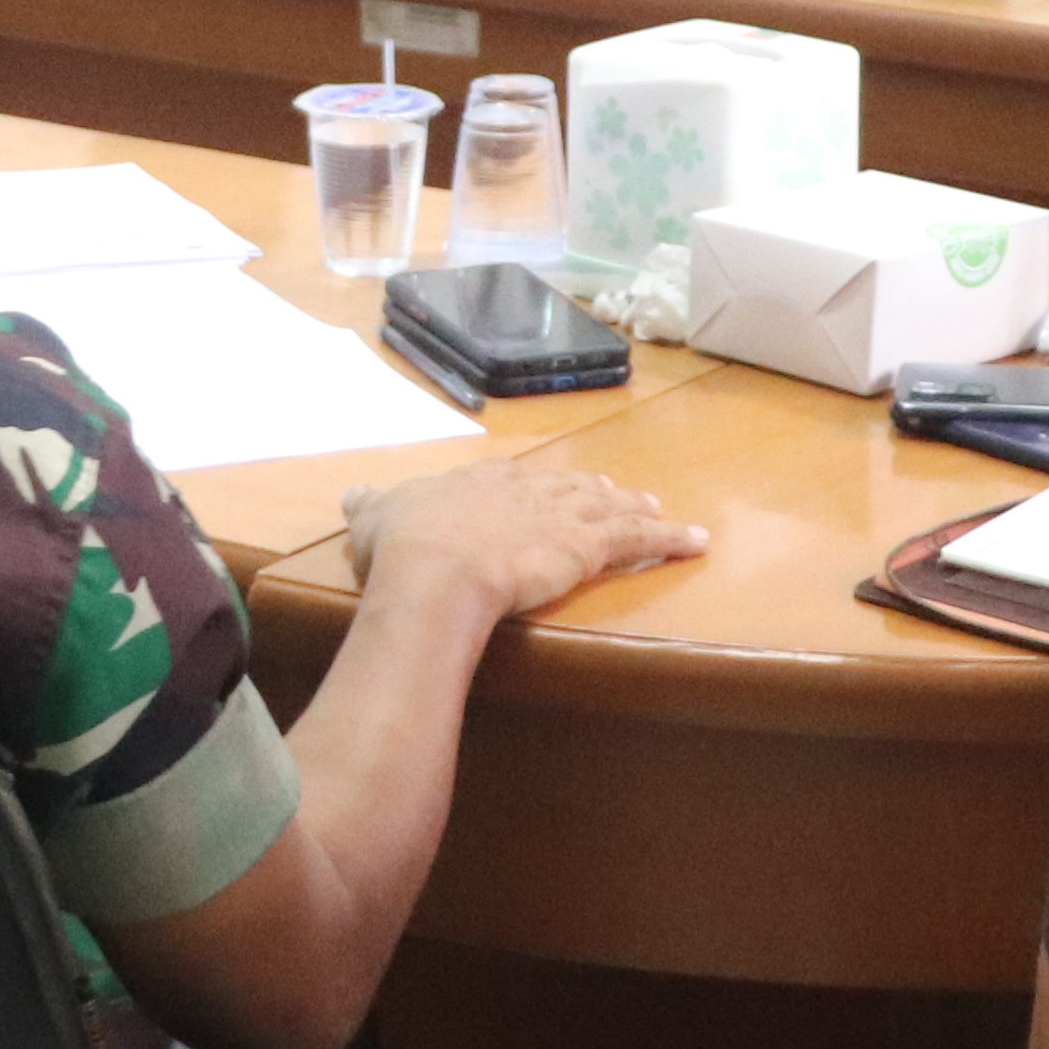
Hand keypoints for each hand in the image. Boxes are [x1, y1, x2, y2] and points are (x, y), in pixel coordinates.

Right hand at [342, 455, 708, 628]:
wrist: (435, 569)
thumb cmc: (402, 549)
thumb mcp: (374, 518)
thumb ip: (370, 505)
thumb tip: (353, 491)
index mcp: (473, 482)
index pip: (510, 479)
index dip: (530, 484)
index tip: (544, 486)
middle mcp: (523, 489)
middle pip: (565, 485)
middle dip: (588, 489)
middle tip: (609, 492)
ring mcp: (559, 513)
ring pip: (606, 506)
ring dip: (634, 508)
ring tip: (653, 510)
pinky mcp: (587, 545)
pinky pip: (639, 539)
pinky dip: (671, 539)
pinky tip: (696, 541)